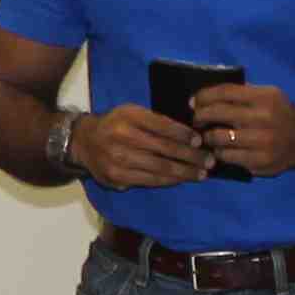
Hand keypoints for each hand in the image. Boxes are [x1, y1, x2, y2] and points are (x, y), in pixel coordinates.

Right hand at [68, 103, 210, 189]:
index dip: (184, 134)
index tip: (200, 141)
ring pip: (159, 168)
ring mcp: (119, 159)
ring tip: (201, 174)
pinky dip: (168, 181)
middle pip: (164, 149)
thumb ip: (156, 121)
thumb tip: (190, 135)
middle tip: (210, 161)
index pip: (162, 126)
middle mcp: (123, 137)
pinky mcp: (117, 177)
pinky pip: (149, 180)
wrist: (85, 142)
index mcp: (129, 116)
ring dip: (184, 172)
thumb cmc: (116, 124)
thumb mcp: (132, 113)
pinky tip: (180, 179)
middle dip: (191, 156)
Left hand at [186, 81, 294, 178]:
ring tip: (207, 136)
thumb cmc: (278, 114)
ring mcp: (262, 142)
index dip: (203, 96)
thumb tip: (204, 95)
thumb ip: (241, 93)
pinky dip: (219, 153)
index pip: (224, 92)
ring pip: (218, 138)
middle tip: (196, 120)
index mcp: (264, 97)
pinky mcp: (260, 162)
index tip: (193, 102)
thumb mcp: (268, 95)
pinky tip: (220, 150)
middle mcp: (264, 118)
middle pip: (217, 113)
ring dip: (208, 137)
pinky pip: (227, 156)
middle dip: (199, 117)